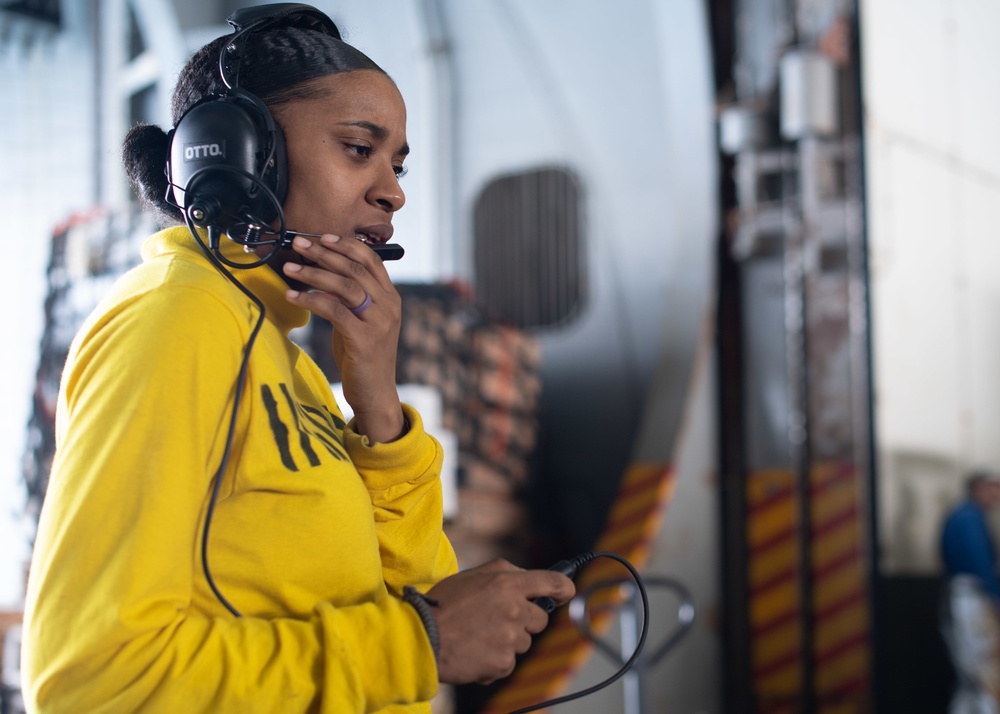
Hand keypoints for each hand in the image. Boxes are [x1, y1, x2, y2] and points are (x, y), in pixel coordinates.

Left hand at [282, 234, 404, 441]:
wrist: (376, 392)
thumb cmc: (363, 355)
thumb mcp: (361, 320)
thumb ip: (350, 298)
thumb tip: (322, 274)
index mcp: (390, 297)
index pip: (370, 260)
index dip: (346, 245)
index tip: (322, 236)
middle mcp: (389, 305)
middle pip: (354, 268)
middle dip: (323, 253)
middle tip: (299, 243)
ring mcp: (379, 322)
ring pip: (345, 286)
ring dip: (313, 273)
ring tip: (289, 268)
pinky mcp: (364, 339)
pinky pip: (334, 310)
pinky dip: (310, 300)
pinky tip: (292, 296)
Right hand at [425, 559, 575, 684]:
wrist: (421, 638)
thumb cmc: (443, 605)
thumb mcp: (472, 575)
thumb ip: (503, 573)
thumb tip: (526, 577)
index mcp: (507, 584)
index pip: (553, 582)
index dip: (564, 588)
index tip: (566, 592)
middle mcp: (514, 609)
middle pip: (539, 619)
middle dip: (524, 621)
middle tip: (498, 620)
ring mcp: (510, 638)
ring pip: (523, 642)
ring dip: (507, 642)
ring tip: (478, 637)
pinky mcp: (503, 663)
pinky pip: (508, 663)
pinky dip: (494, 661)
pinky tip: (474, 653)